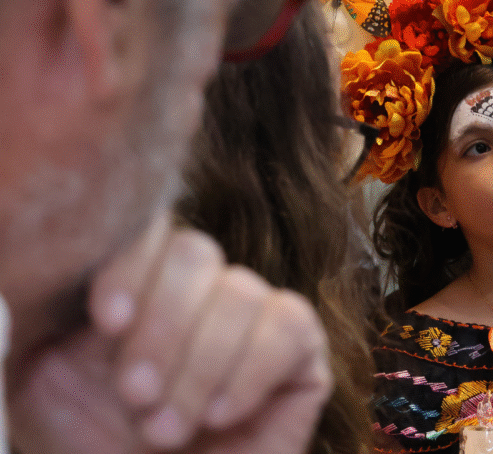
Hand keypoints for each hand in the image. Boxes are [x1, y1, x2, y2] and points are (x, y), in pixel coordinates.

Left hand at [8, 212, 332, 453]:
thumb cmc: (98, 453)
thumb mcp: (45, 386)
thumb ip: (34, 325)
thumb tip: (20, 284)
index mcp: (134, 285)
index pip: (147, 227)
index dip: (132, 262)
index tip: (108, 322)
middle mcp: (196, 291)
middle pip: (195, 252)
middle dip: (165, 326)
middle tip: (136, 395)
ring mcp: (253, 315)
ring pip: (241, 290)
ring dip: (202, 363)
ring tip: (169, 429)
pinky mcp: (299, 349)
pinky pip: (290, 325)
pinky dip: (252, 368)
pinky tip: (221, 413)